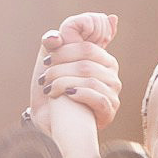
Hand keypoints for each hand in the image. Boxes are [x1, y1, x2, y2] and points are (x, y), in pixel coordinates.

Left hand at [29, 12, 119, 130]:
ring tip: (49, 90)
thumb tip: (57, 35)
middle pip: (86, 61)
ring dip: (63, 83)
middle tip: (44, 77)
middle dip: (60, 68)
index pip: (87, 45)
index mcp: (101, 57)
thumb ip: (58, 42)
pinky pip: (97, 97)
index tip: (46, 60)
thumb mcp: (53, 62)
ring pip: (89, 78)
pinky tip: (66, 97)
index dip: (64, 50)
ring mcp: (112, 92)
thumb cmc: (53, 90)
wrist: (51, 122)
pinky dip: (78, 94)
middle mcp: (111, 73)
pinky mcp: (109, 110)